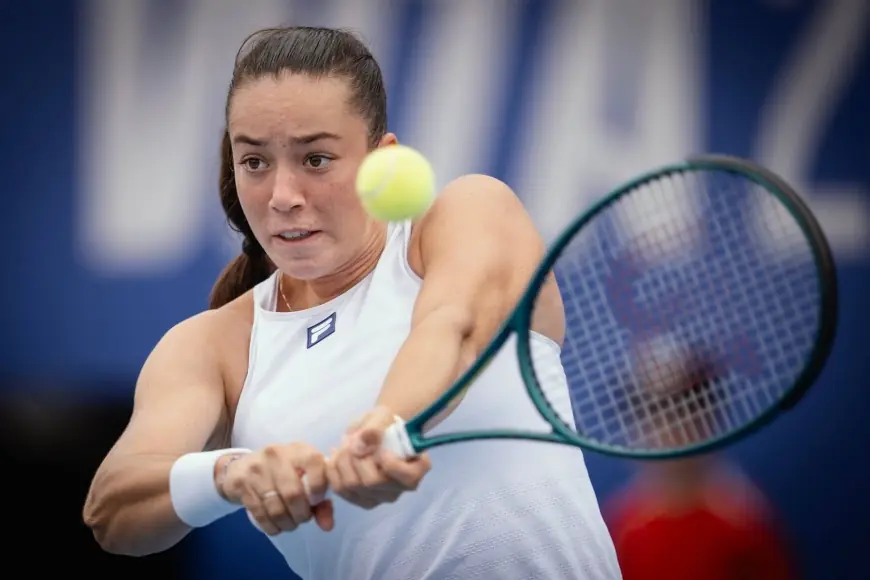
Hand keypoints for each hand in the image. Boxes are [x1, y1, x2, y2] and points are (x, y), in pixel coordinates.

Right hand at [215, 442, 333, 534]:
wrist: (242, 467)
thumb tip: (327, 526)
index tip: (316, 501)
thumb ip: (320, 501)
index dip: (318, 487)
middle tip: (302, 519)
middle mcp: (277, 455)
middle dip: (301, 514)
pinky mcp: (242, 484)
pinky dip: (271, 526)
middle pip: (293, 493)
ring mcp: (257, 469)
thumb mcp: (304, 478)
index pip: (314, 463)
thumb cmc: (282, 473)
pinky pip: (260, 513)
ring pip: (275, 507)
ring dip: (287, 523)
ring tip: (290, 524)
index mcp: (299, 450)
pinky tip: (276, 527)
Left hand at [327, 406, 431, 509]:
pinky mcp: (361, 500)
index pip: (408, 478)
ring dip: (342, 462)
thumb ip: (374, 428)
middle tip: (352, 440)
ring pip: (352, 486)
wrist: (375, 432)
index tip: (382, 449)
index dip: (391, 464)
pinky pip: (340, 490)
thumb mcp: (382, 416)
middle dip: (356, 457)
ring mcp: (381, 497)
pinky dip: (333, 471)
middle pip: (372, 482)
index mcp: (417, 468)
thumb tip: (359, 448)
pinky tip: (336, 457)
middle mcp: (401, 488)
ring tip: (343, 446)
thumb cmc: (384, 424)